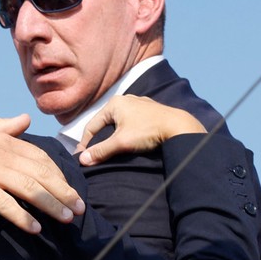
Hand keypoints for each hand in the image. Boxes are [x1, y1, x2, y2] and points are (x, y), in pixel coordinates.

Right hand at [0, 115, 84, 234]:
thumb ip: (3, 126)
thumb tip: (26, 119)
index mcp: (4, 140)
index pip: (41, 158)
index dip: (59, 176)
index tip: (70, 190)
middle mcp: (2, 153)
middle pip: (42, 174)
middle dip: (63, 192)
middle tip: (79, 210)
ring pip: (30, 189)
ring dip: (51, 205)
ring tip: (66, 219)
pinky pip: (6, 204)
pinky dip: (23, 217)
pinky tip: (35, 228)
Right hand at [75, 95, 204, 165]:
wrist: (179, 127)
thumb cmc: (148, 132)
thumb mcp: (121, 143)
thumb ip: (101, 151)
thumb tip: (82, 160)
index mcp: (114, 103)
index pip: (92, 125)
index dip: (85, 143)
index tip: (82, 157)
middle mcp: (125, 99)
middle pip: (105, 123)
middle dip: (99, 139)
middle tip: (94, 154)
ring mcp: (139, 104)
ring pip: (119, 122)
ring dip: (113, 136)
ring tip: (110, 149)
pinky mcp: (150, 110)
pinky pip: (132, 121)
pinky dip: (126, 132)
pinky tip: (129, 141)